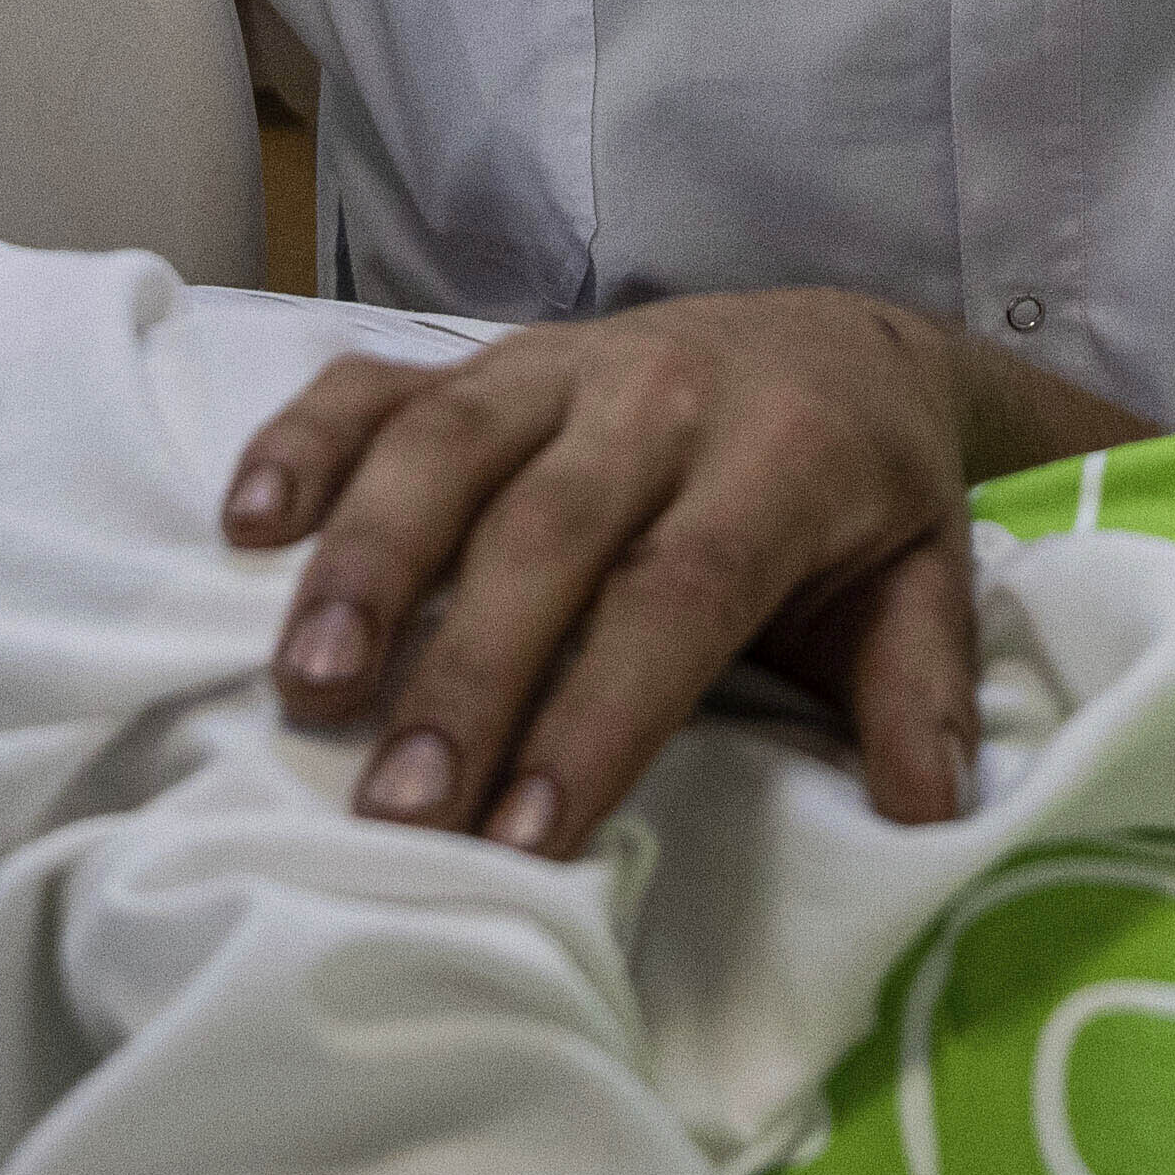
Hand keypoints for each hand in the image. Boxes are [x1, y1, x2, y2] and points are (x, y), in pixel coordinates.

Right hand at [216, 291, 1112, 856]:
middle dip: (468, 673)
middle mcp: (663, 395)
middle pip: (547, 531)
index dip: (600, 711)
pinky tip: (245, 524)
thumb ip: (922, 690)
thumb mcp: (925, 581)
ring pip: (450, 447)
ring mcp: (561, 365)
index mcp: (783, 457)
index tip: (529, 834)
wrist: (846, 340)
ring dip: (369, 564)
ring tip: (305, 686)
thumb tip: (929, 808)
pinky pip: (380, 380)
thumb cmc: (866, 501)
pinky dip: (306, 440)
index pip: (679, 590)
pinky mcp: (486, 354)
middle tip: (397, 807)